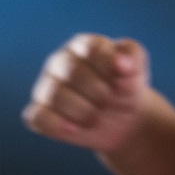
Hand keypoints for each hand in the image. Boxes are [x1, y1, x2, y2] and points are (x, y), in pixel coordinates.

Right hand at [24, 34, 153, 153]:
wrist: (124, 121)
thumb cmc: (125, 88)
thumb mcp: (136, 70)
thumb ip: (132, 57)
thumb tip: (121, 62)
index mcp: (83, 45)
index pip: (91, 49)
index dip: (109, 68)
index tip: (122, 82)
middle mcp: (60, 62)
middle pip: (72, 72)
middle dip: (98, 92)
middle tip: (110, 102)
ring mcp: (47, 87)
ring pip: (54, 96)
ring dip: (82, 111)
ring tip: (97, 118)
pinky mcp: (40, 113)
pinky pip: (37, 117)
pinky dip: (56, 125)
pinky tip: (75, 128)